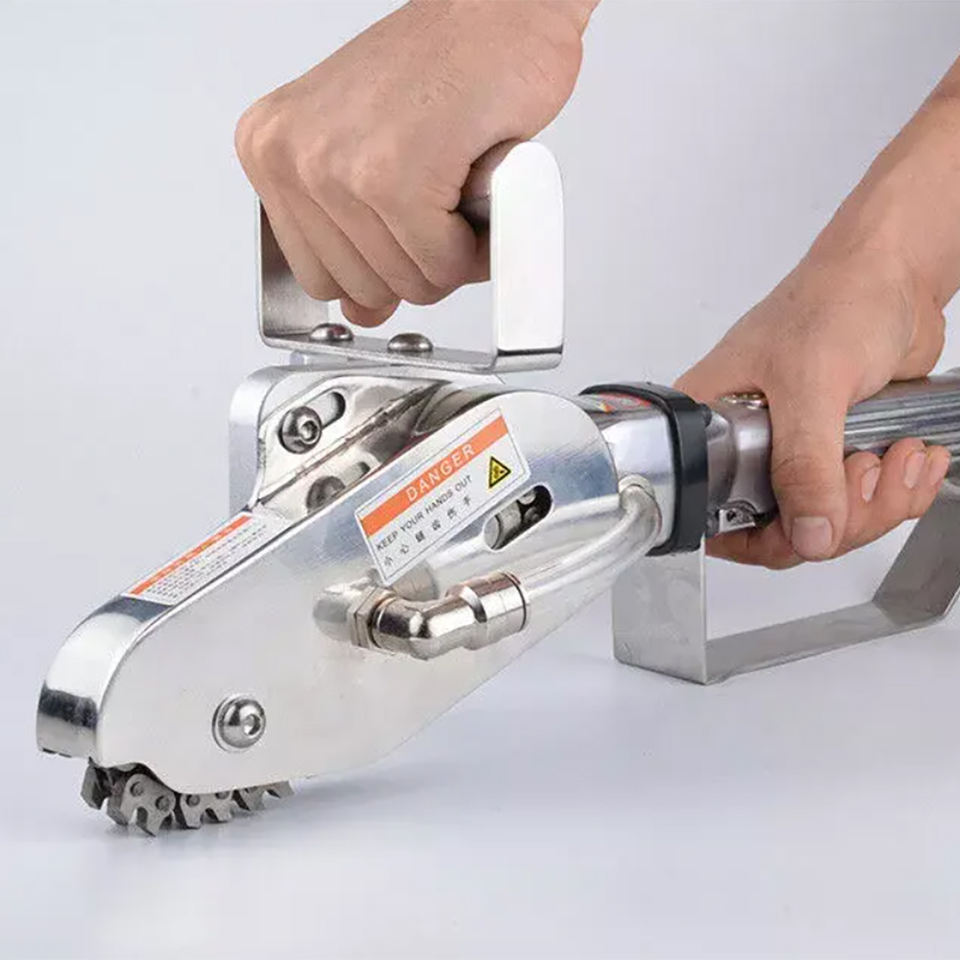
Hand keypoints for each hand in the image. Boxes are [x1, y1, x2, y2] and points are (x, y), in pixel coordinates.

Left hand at [235, 0, 595, 325]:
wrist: (502, 9)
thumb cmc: (448, 68)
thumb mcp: (375, 159)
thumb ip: (357, 243)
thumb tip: (361, 314)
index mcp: (273, 152)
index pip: (317, 279)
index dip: (380, 270)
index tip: (408, 237)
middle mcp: (292, 155)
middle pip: (362, 292)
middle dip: (420, 263)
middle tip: (442, 204)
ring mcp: (337, 166)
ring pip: (407, 283)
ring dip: (453, 252)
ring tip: (457, 185)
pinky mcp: (393, 175)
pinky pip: (443, 264)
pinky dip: (477, 243)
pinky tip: (476, 187)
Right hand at [677, 244, 950, 567]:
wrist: (895, 275)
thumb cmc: (836, 299)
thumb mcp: (812, 382)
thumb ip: (804, 464)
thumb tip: (809, 534)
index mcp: (710, 423)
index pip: (715, 513)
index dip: (765, 533)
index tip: (811, 524)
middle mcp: (745, 445)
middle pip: (781, 529)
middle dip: (841, 514)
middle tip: (866, 470)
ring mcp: (792, 451)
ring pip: (827, 522)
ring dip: (879, 502)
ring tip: (900, 456)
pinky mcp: (834, 452)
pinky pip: (861, 504)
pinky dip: (898, 491)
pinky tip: (911, 456)